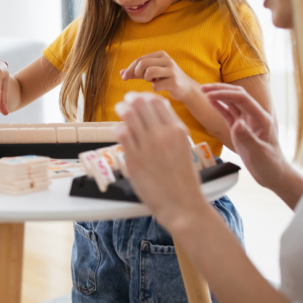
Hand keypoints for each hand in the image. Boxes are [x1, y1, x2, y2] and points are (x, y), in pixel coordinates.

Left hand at [114, 92, 210, 232]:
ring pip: (129, 115)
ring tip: (119, 108)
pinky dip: (118, 128)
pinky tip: (118, 129)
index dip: (146, 97)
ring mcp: (147, 146)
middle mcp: (163, 134)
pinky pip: (122, 134)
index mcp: (178, 131)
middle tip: (126, 100)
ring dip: (122, 109)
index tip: (140, 99)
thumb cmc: (184, 180)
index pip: (158, 102)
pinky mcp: (134, 159)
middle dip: (131, 99)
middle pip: (142, 104)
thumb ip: (172, 133)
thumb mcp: (184, 149)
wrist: (182, 205)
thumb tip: (158, 118)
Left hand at [120, 51, 198, 101]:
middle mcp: (167, 60)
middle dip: (137, 73)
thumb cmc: (165, 79)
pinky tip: (162, 87)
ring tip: (153, 81)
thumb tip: (120, 73)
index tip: (124, 77)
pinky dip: (155, 88)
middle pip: (142, 63)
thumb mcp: (150, 74)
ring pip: (149, 72)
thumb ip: (136, 72)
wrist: (185, 89)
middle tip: (141, 79)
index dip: (129, 69)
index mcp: (160, 54)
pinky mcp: (174, 81)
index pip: (139, 59)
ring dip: (147, 79)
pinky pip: (156, 86)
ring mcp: (171, 70)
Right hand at [201, 83, 288, 189]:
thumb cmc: (268, 164)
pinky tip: (210, 101)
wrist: (273, 173)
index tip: (208, 95)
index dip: (225, 94)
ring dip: (219, 94)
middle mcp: (254, 116)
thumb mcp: (258, 152)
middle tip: (202, 88)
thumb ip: (248, 137)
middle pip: (238, 95)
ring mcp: (247, 121)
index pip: (242, 99)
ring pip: (233, 102)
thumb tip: (237, 124)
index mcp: (261, 119)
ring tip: (203, 91)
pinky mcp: (240, 128)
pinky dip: (220, 105)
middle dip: (221, 89)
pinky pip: (229, 113)